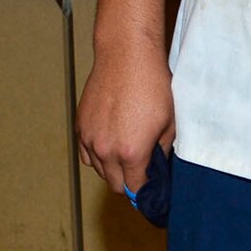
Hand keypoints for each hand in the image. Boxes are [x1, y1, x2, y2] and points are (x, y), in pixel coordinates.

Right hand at [76, 42, 174, 195]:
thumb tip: (157, 165)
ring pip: (99, 170)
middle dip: (129, 183)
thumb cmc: (153, 86)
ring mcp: (89, 139)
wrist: (126, 59)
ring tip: (128, 155)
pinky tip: (111, 145)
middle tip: (143, 173)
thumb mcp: (169, 122)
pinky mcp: (80, 127)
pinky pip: (86, 153)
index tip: (152, 190)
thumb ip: (162, 150)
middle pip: (115, 184)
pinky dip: (97, 156)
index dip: (145, 192)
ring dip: (113, 169)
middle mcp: (106, 150)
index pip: (135, 188)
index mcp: (131, 152)